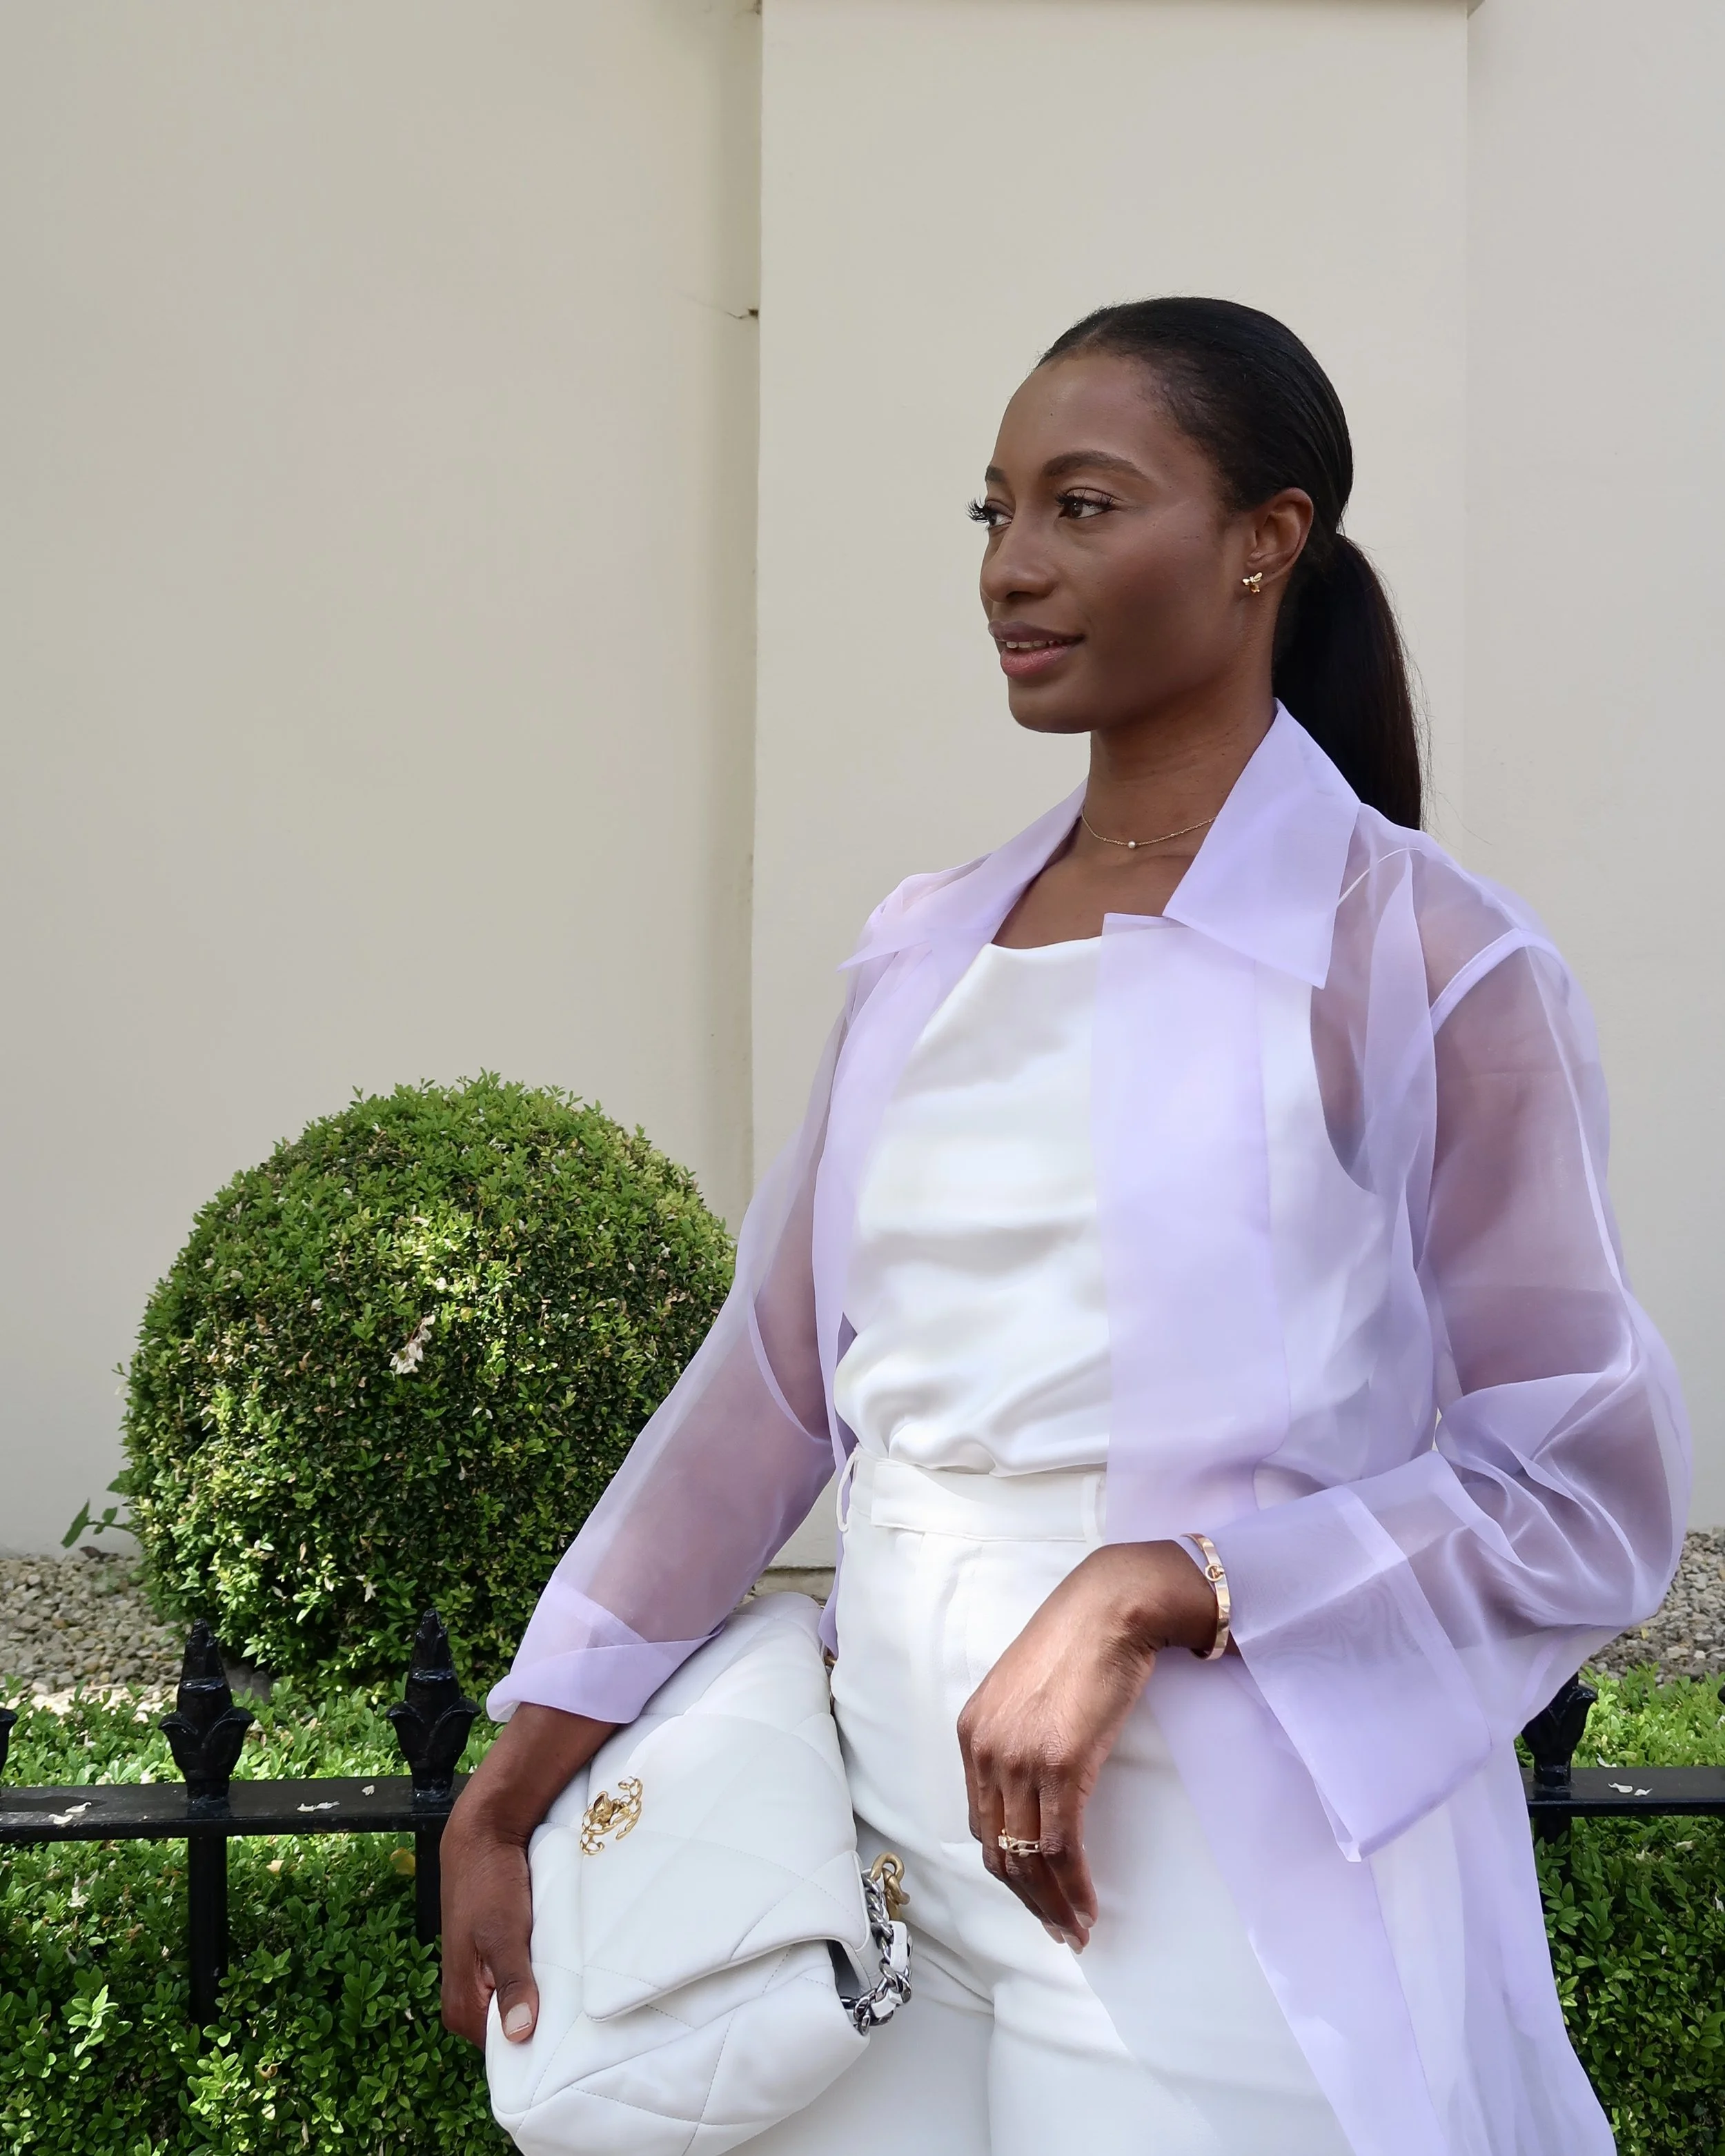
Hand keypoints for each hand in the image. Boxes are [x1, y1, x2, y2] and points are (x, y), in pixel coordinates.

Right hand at [439, 1704, 614, 2046]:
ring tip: (578, 1993)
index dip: (537, 2047)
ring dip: (545, 1998)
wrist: (483, 1836)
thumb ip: (513, 1983)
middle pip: (512, 2031)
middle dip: (544, 2023)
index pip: (504, 2052)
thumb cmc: (489, 1884)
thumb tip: (519, 2033)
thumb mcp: (504, 1933)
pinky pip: (521, 1984)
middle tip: (583, 2014)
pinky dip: (541, 1979)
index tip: (572, 2040)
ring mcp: (480, 1981)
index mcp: (460, 2008)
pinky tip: (565, 1973)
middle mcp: (466, 2002)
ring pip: (520, 2006)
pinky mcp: (495, 1961)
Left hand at [956, 1540, 1218, 1951]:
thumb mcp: (1028, 1694)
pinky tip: (1088, 1907)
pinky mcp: (1059, 1763)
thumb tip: (1035, 1792)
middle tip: (1057, 1928)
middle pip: (999, 1847)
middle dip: (1027, 1898)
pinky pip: (1060, 1845)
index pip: (981, 1821)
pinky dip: (1074, 1885)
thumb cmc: (1079, 1644)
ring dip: (1052, 1903)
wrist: (1111, 1609)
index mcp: (973, 1732)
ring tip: (1076, 1930)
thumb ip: (1019, 1740)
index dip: (1008, 1867)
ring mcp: (1019, 1758)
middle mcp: (985, 1749)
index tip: (1034, 1894)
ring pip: (1028, 1856)